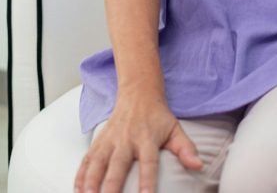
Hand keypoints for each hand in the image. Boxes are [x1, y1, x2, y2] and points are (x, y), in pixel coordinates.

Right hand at [75, 93, 202, 192]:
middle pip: (117, 165)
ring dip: (90, 183)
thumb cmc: (158, 117)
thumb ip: (186, 149)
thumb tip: (198, 165)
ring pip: (96, 163)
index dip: (147, 180)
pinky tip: (77, 190)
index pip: (148, 163)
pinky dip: (80, 176)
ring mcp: (109, 140)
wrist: (138, 93)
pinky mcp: (98, 141)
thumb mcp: (175, 129)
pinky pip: (86, 160)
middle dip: (111, 187)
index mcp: (147, 139)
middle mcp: (126, 140)